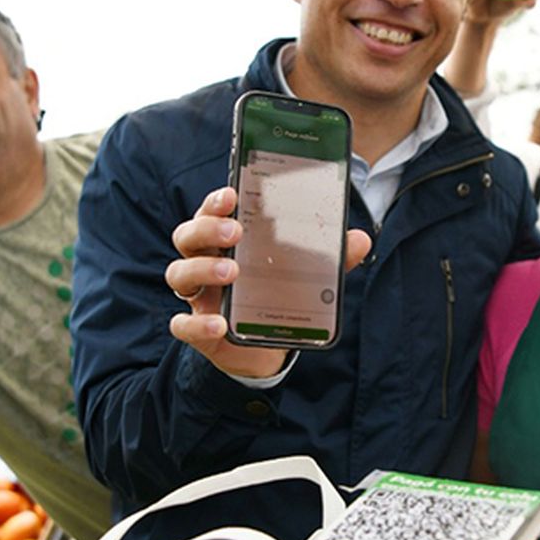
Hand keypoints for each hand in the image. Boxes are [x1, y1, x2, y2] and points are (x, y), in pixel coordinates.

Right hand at [165, 187, 370, 378]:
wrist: (265, 346)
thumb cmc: (277, 295)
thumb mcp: (304, 275)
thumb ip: (329, 259)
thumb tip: (360, 239)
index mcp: (226, 241)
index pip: (211, 212)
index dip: (215, 201)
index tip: (231, 193)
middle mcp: (205, 262)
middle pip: (188, 236)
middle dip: (207, 229)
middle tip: (236, 232)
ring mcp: (198, 296)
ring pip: (179, 274)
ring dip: (201, 270)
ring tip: (232, 274)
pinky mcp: (199, 330)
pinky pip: (183, 326)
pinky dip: (197, 325)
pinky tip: (219, 325)